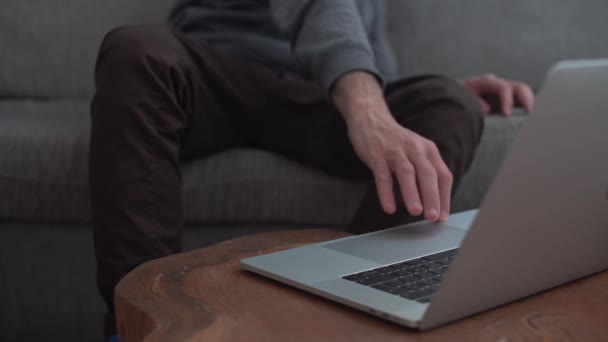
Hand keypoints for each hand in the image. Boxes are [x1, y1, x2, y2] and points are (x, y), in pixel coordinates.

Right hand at [332, 72, 451, 221]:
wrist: (370, 118)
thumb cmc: (395, 142)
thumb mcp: (416, 151)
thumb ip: (425, 172)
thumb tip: (434, 202)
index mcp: (428, 150)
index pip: (443, 175)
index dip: (444, 197)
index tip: (442, 216)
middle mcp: (415, 148)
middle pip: (428, 174)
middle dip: (432, 197)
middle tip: (432, 217)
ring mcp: (395, 151)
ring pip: (407, 173)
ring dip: (412, 193)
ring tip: (415, 211)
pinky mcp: (377, 154)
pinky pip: (383, 175)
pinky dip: (386, 192)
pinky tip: (389, 207)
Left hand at [460, 74, 534, 115]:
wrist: (454, 97)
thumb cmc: (457, 98)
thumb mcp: (462, 99)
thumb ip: (474, 103)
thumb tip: (486, 108)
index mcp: (486, 83)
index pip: (503, 88)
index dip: (507, 101)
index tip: (507, 115)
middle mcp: (498, 86)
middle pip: (520, 88)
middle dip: (527, 100)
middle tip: (528, 114)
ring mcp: (503, 94)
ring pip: (523, 95)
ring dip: (528, 106)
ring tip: (530, 119)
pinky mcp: (505, 103)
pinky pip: (520, 104)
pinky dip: (524, 111)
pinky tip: (525, 121)